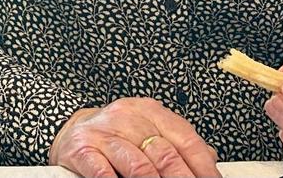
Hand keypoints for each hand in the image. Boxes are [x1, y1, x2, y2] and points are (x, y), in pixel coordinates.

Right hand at [49, 99, 219, 176]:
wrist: (72, 132)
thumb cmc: (116, 137)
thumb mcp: (147, 131)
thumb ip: (176, 143)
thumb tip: (210, 161)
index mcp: (149, 111)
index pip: (185, 139)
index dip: (203, 167)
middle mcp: (127, 116)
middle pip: (164, 153)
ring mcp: (103, 132)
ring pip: (137, 163)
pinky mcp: (82, 148)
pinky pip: (103, 170)